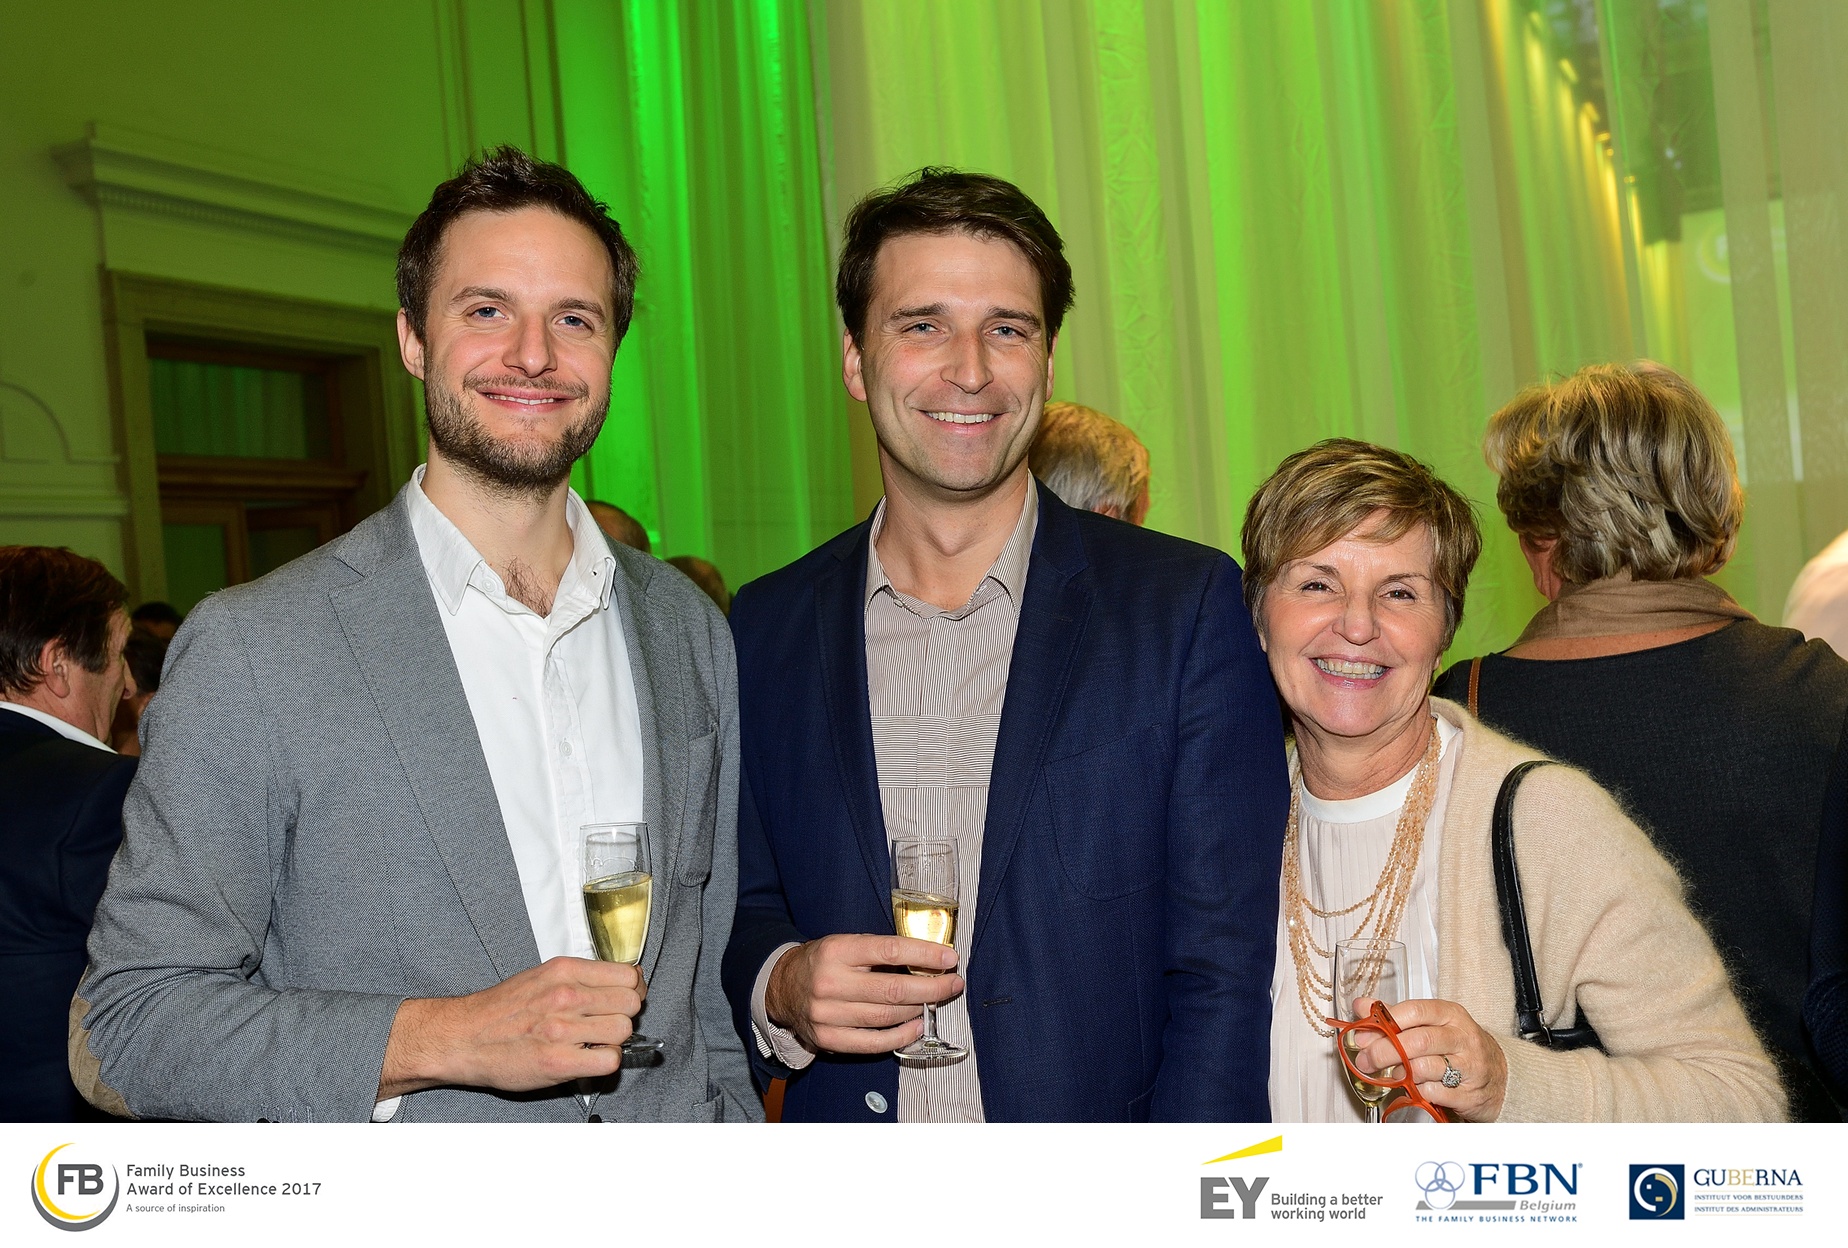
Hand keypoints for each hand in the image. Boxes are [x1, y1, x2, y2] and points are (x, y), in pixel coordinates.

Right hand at [379, 956, 647, 1097]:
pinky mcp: (559, 1061)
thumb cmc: (501, 1010)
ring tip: (591, 1041)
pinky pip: (610, 1061)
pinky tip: (587, 1058)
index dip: (633, 988)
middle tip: (606, 1022)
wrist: (464, 1037)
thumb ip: (581, 977)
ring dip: (614, 1040)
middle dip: (624, 1014)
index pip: (628, 974)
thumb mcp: (542, 976)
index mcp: (565, 971)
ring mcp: (562, 1029)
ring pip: (623, 1031)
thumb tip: (624, 980)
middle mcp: (566, 995)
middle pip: (631, 1002)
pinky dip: (604, 1062)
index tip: (626, 997)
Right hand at [765, 933, 962, 1054]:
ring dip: (919, 1010)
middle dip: (932, 988)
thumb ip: (880, 951)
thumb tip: (929, 959)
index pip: (890, 951)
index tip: (949, 959)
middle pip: (893, 989)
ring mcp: (827, 1014)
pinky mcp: (827, 1039)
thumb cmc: (823, 962)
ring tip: (935, 1002)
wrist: (781, 986)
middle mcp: (830, 982)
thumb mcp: (845, 943)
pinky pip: (873, 1043)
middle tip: (953, 984)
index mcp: (837, 950)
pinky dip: (901, 1036)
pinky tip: (916, 1026)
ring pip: (886, 1017)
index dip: (925, 956)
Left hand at [1352, 997, 1507, 1121]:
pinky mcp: (1469, 1094)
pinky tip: (1412, 1087)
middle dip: (1384, 1051)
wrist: (1501, 1078)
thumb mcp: (1432, 1024)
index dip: (1385, 1021)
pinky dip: (1416, 1091)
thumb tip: (1361, 1006)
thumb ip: (1396, 1016)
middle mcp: (1462, 1037)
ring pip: (1424, 1067)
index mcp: (1450, 1014)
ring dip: (1399, 1073)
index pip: (1415, 1010)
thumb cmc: (1458, 1047)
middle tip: (1366, 1060)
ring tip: (1390, 1074)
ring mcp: (1469, 1066)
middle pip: (1417, 1041)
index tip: (1363, 1032)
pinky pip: (1434, 1092)